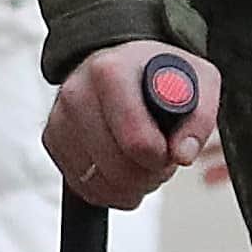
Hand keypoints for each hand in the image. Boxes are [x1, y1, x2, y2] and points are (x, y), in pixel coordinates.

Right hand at [45, 45, 222, 204]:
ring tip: (144, 162)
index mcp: (111, 72)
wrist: (122, 61)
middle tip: (162, 159)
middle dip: (149, 175)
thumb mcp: (200, 80)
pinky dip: (109, 190)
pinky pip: (82, 186)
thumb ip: (200, 118)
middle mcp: (77, 93)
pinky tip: (124, 170)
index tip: (171, 150)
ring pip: (98, 183)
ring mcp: (59, 118)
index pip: (137, 142)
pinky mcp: (52, 139)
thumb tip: (182, 155)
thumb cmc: (161, 72)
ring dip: (131, 186)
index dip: (162, 158)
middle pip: (118, 169)